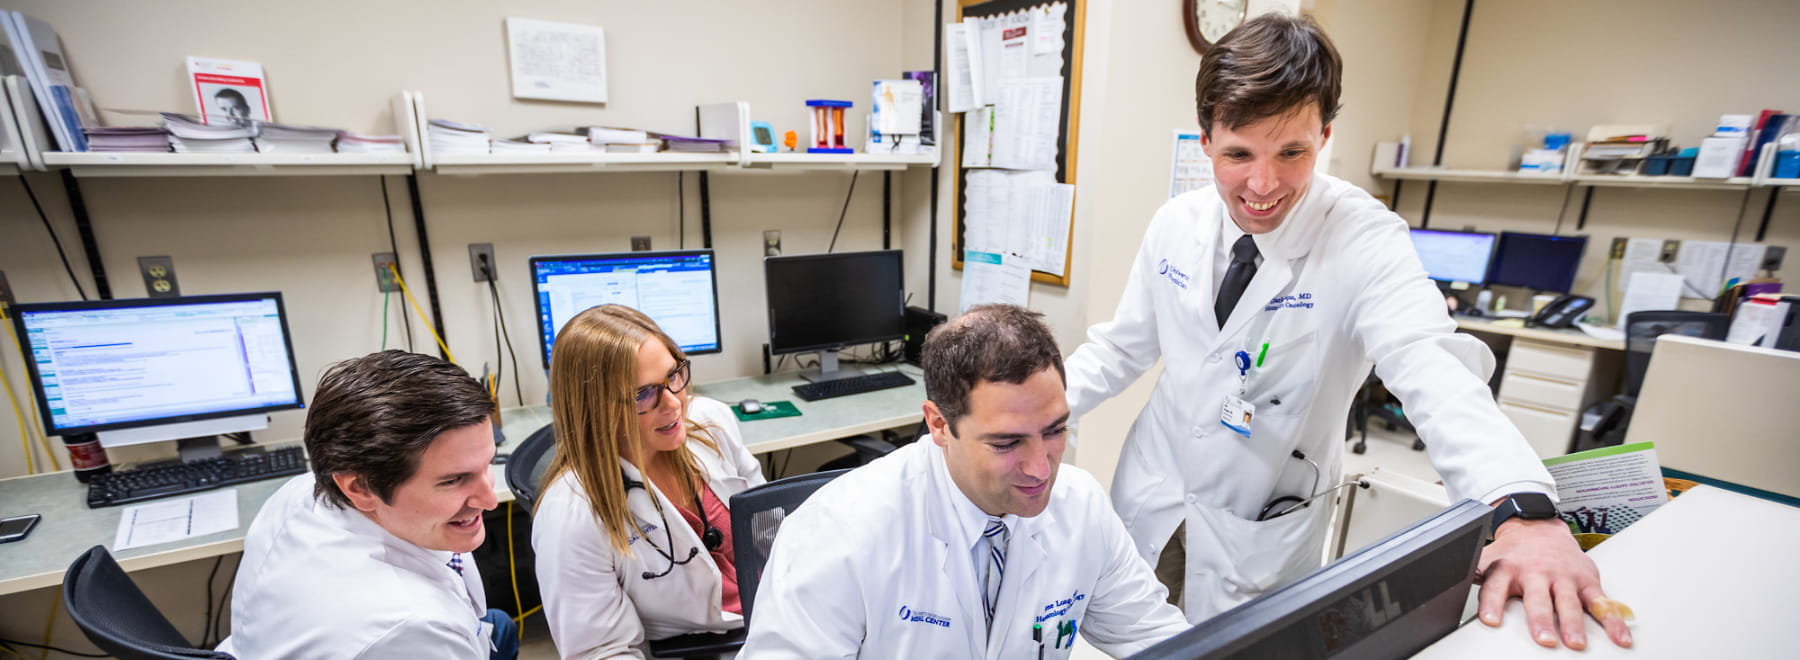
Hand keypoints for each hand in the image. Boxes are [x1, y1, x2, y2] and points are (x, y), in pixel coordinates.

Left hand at [1475, 517, 1632, 649]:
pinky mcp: (1586, 581)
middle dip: (1540, 619)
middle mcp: (1537, 573)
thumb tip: (1444, 583)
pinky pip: (1601, 603)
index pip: (1496, 587)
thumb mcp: (1489, 560)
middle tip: (1543, 638)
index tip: (1490, 620)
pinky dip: (1612, 621)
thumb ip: (1473, 574)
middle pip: (1538, 599)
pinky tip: (1618, 637)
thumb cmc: (1514, 553)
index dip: (1492, 603)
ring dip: (1572, 623)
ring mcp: (1563, 578)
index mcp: (1509, 569)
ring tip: (1575, 642)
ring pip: (1569, 602)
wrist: (1539, 527)